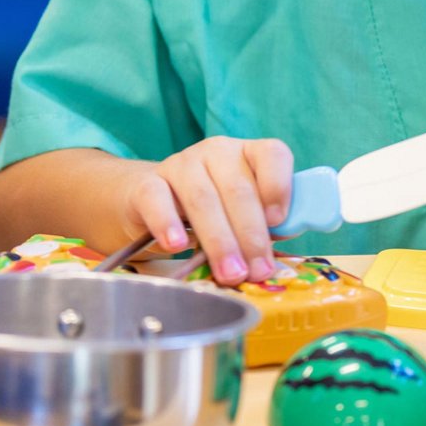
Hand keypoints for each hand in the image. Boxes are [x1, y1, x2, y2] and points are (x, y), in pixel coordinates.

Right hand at [119, 137, 293, 285]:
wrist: (148, 200)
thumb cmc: (210, 209)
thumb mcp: (240, 213)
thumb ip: (261, 226)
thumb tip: (269, 257)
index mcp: (248, 154)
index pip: (272, 154)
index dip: (279, 186)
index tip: (278, 222)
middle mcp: (217, 152)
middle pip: (238, 189)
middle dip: (251, 236)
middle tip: (256, 271)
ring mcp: (181, 164)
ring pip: (203, 199)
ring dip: (219, 241)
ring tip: (230, 273)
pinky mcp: (147, 183)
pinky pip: (157, 200)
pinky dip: (168, 223)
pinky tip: (176, 246)